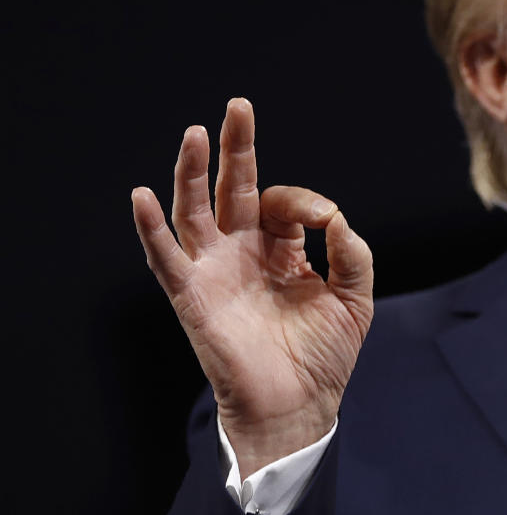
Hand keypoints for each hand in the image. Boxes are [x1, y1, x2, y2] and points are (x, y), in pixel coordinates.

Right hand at [132, 98, 373, 479]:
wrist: (299, 406)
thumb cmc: (325, 357)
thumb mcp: (355, 301)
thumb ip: (353, 257)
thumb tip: (338, 218)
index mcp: (283, 252)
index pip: (283, 204)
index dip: (303, 200)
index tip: (326, 219)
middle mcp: (245, 254)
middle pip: (233, 191)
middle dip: (236, 149)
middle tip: (239, 107)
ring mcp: (217, 273)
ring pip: (196, 212)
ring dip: (193, 173)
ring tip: (196, 134)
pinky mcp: (194, 298)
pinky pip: (167, 260)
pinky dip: (152, 230)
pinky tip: (144, 197)